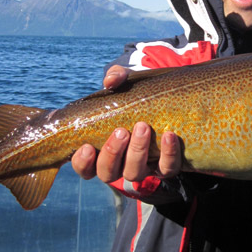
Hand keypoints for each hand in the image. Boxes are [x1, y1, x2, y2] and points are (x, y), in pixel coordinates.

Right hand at [71, 65, 181, 182]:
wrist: (166, 100)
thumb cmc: (134, 97)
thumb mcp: (124, 84)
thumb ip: (115, 78)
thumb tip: (110, 81)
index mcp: (100, 152)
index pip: (84, 168)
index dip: (82, 163)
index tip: (87, 147)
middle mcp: (119, 165)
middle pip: (108, 173)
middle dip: (113, 153)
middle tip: (121, 131)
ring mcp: (142, 168)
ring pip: (134, 173)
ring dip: (138, 151)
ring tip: (143, 127)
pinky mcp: (164, 166)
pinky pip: (166, 169)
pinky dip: (168, 154)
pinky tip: (169, 135)